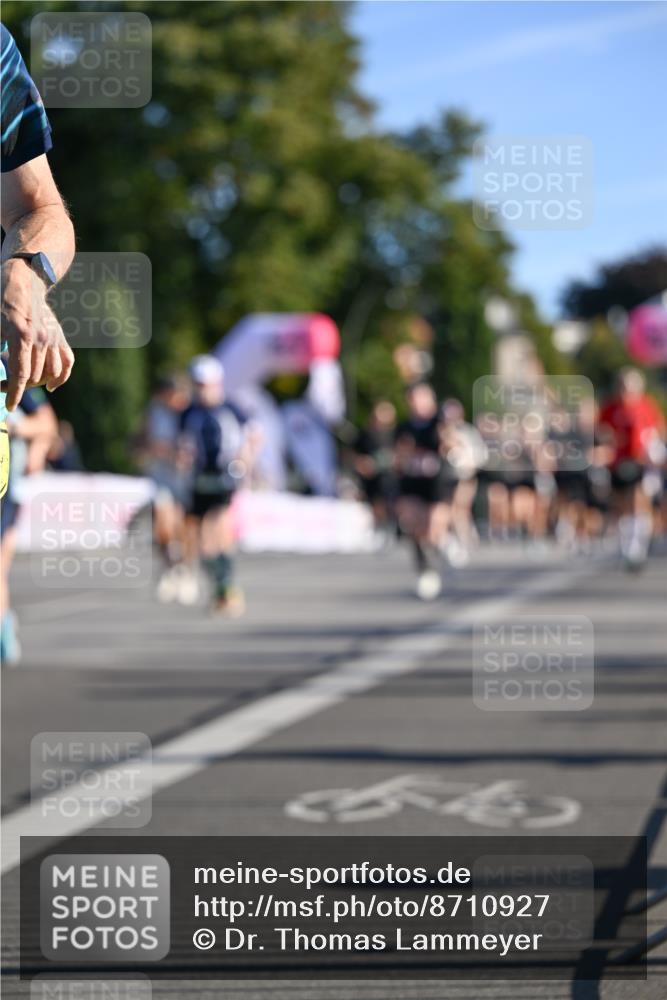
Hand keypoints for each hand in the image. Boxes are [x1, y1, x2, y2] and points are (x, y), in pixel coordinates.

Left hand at [1, 258, 73, 409]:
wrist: (22, 280)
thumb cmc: (1, 301)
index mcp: (22, 335)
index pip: (21, 373)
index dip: (15, 392)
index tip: (10, 406)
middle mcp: (42, 338)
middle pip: (35, 376)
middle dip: (18, 386)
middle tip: (2, 385)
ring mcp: (54, 338)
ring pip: (50, 373)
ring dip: (36, 383)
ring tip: (20, 382)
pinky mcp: (60, 338)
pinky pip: (67, 364)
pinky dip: (61, 378)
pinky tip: (50, 386)